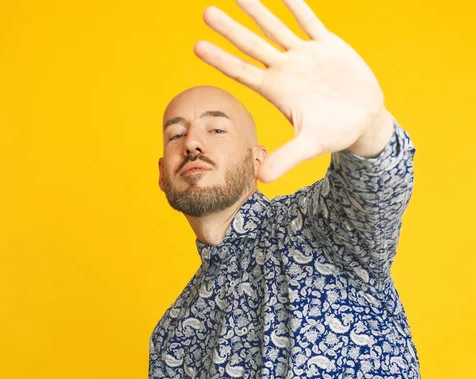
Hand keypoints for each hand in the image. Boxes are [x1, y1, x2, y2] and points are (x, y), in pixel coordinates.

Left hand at [194, 0, 386, 181]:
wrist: (365, 119)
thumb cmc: (334, 133)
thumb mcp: (310, 146)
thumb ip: (286, 159)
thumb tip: (260, 179)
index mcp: (276, 90)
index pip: (241, 72)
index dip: (220, 60)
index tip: (196, 47)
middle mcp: (285, 69)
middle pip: (252, 45)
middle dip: (230, 30)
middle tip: (205, 13)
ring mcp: (305, 55)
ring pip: (276, 27)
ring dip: (257, 10)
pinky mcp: (328, 45)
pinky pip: (310, 20)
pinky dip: (297, 5)